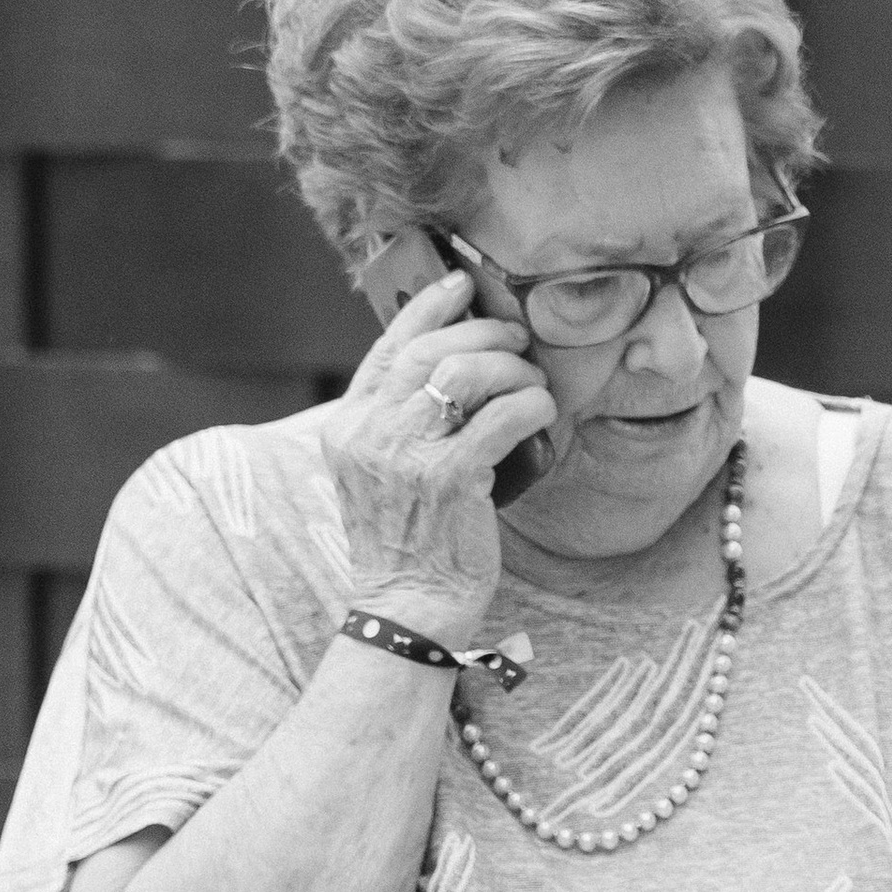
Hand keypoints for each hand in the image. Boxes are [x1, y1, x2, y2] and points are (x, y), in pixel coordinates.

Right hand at [324, 271, 562, 649]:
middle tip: (516, 339)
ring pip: (463, 374)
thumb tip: (451, 367)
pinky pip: (500, 417)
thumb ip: (399, 422)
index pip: (387, 347)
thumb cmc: (409, 541)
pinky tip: (543, 410)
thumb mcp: (382, 473)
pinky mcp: (448, 479)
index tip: (461, 284)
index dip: (427, 307)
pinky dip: (530, 404)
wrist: (410, 606)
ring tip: (532, 381)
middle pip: (428, 351)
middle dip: (481, 334)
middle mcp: (369, 433)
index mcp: (348, 426)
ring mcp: (405, 455)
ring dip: (510, 368)